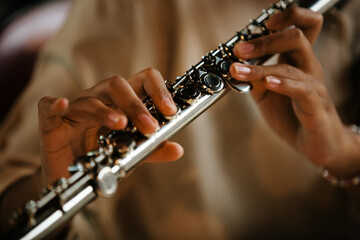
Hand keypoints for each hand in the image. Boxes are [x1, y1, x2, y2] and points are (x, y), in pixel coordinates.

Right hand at [38, 68, 183, 184]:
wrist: (72, 176)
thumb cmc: (103, 156)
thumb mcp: (131, 154)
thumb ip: (152, 150)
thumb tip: (178, 149)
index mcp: (122, 102)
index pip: (143, 81)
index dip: (158, 90)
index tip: (170, 111)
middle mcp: (100, 99)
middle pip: (118, 85)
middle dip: (136, 105)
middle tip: (150, 127)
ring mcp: (75, 108)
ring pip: (90, 99)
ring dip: (106, 111)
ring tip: (121, 124)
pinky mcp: (52, 121)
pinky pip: (48, 106)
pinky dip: (54, 104)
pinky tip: (62, 105)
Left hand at [229, 7, 359, 174]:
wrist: (315, 145)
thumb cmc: (292, 116)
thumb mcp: (265, 96)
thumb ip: (254, 80)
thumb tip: (234, 67)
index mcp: (298, 62)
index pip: (300, 27)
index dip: (286, 17)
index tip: (262, 23)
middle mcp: (309, 69)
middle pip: (296, 38)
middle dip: (265, 40)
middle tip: (240, 50)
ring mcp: (314, 86)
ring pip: (291, 66)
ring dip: (261, 67)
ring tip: (238, 70)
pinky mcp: (316, 106)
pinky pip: (302, 90)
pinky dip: (283, 84)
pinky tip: (268, 83)